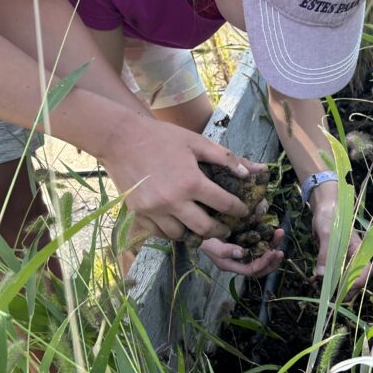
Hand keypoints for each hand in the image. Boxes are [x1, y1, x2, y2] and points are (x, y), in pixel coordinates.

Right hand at [102, 114, 266, 241]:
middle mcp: (174, 201)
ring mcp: (154, 210)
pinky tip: (180, 223)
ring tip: (203, 226)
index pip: (224, 205)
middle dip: (221, 230)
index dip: (239, 210)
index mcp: (191, 182)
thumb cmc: (162, 137)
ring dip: (195, 233)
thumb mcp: (197, 142)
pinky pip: (161, 233)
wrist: (122, 138)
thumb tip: (250, 173)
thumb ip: (225, 158)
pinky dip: (173, 231)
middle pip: (205, 229)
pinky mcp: (139, 214)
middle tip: (226, 227)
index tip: (243, 211)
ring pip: (182, 235)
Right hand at [200, 228, 284, 275]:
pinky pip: (259, 241)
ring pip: (262, 254)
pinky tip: (272, 229)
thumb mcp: (211, 245)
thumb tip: (242, 253)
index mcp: (232, 265)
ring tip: (280, 234)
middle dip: (272, 260)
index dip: (263, 263)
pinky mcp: (245, 239)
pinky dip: (267, 236)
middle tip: (280, 251)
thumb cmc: (203, 239)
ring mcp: (243, 250)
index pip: (252, 270)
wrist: (197, 227)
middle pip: (260, 267)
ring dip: (273, 246)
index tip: (272, 252)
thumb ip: (225, 251)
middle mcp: (239, 260)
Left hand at [311, 184, 370, 296]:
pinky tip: (317, 281)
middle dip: (346, 291)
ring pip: (346, 281)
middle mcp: (354, 257)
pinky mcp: (336, 261)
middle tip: (331, 298)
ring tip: (322, 291)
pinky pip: (335, 276)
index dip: (356, 283)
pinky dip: (328, 282)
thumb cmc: (330, 217)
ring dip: (336, 289)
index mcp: (359, 250)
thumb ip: (325, 253)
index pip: (365, 272)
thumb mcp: (327, 234)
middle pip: (357, 280)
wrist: (324, 209)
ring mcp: (346, 260)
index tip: (341, 290)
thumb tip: (321, 275)